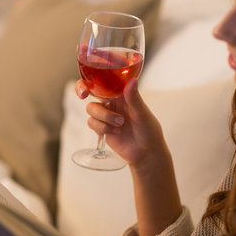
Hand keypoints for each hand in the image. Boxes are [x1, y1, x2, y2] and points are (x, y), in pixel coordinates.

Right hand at [76, 79, 181, 235]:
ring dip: (102, 117)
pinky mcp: (102, 130)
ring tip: (119, 126)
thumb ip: (134, 100)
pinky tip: (112, 133)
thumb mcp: (145, 118)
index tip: (86, 81)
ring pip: (91, 110)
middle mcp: (114, 103)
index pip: (105, 80)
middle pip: (92, 92)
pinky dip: (100, 127)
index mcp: (125, 95)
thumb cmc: (152, 135)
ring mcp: (107, 117)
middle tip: (84, 94)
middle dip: (89, 96)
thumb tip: (130, 83)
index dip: (92, 77)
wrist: (149, 159)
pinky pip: (91, 123)